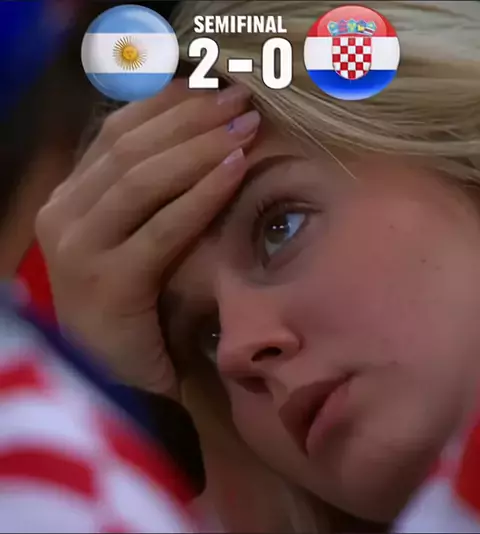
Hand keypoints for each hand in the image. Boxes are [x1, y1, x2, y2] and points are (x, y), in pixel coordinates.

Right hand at [36, 80, 258, 394]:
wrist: (117, 374)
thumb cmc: (133, 303)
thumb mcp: (133, 235)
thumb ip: (147, 191)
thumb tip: (193, 133)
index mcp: (69, 199)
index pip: (116, 132)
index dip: (166, 104)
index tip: (213, 88)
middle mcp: (63, 215)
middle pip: (129, 148)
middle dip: (190, 118)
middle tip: (240, 102)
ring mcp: (77, 249)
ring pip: (142, 179)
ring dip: (199, 147)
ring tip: (244, 128)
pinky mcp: (106, 284)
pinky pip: (162, 228)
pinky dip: (200, 195)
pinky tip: (234, 172)